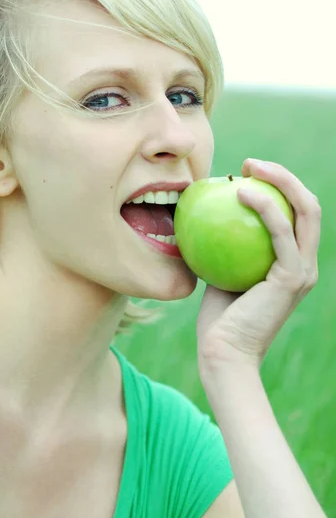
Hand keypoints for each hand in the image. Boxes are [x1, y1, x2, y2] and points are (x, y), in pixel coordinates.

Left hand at [196, 159, 321, 375]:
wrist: (223, 354)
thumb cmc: (218, 319)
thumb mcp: (222, 274)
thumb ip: (226, 248)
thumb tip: (208, 216)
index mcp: (293, 264)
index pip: (296, 215)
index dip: (279, 187)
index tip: (245, 173)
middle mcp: (305, 265)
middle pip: (308, 206)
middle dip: (285, 175)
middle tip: (250, 162)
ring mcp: (303, 271)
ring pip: (305, 211)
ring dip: (281, 180)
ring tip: (250, 166)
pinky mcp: (292, 278)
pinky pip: (281, 232)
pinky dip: (265, 207)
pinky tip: (241, 191)